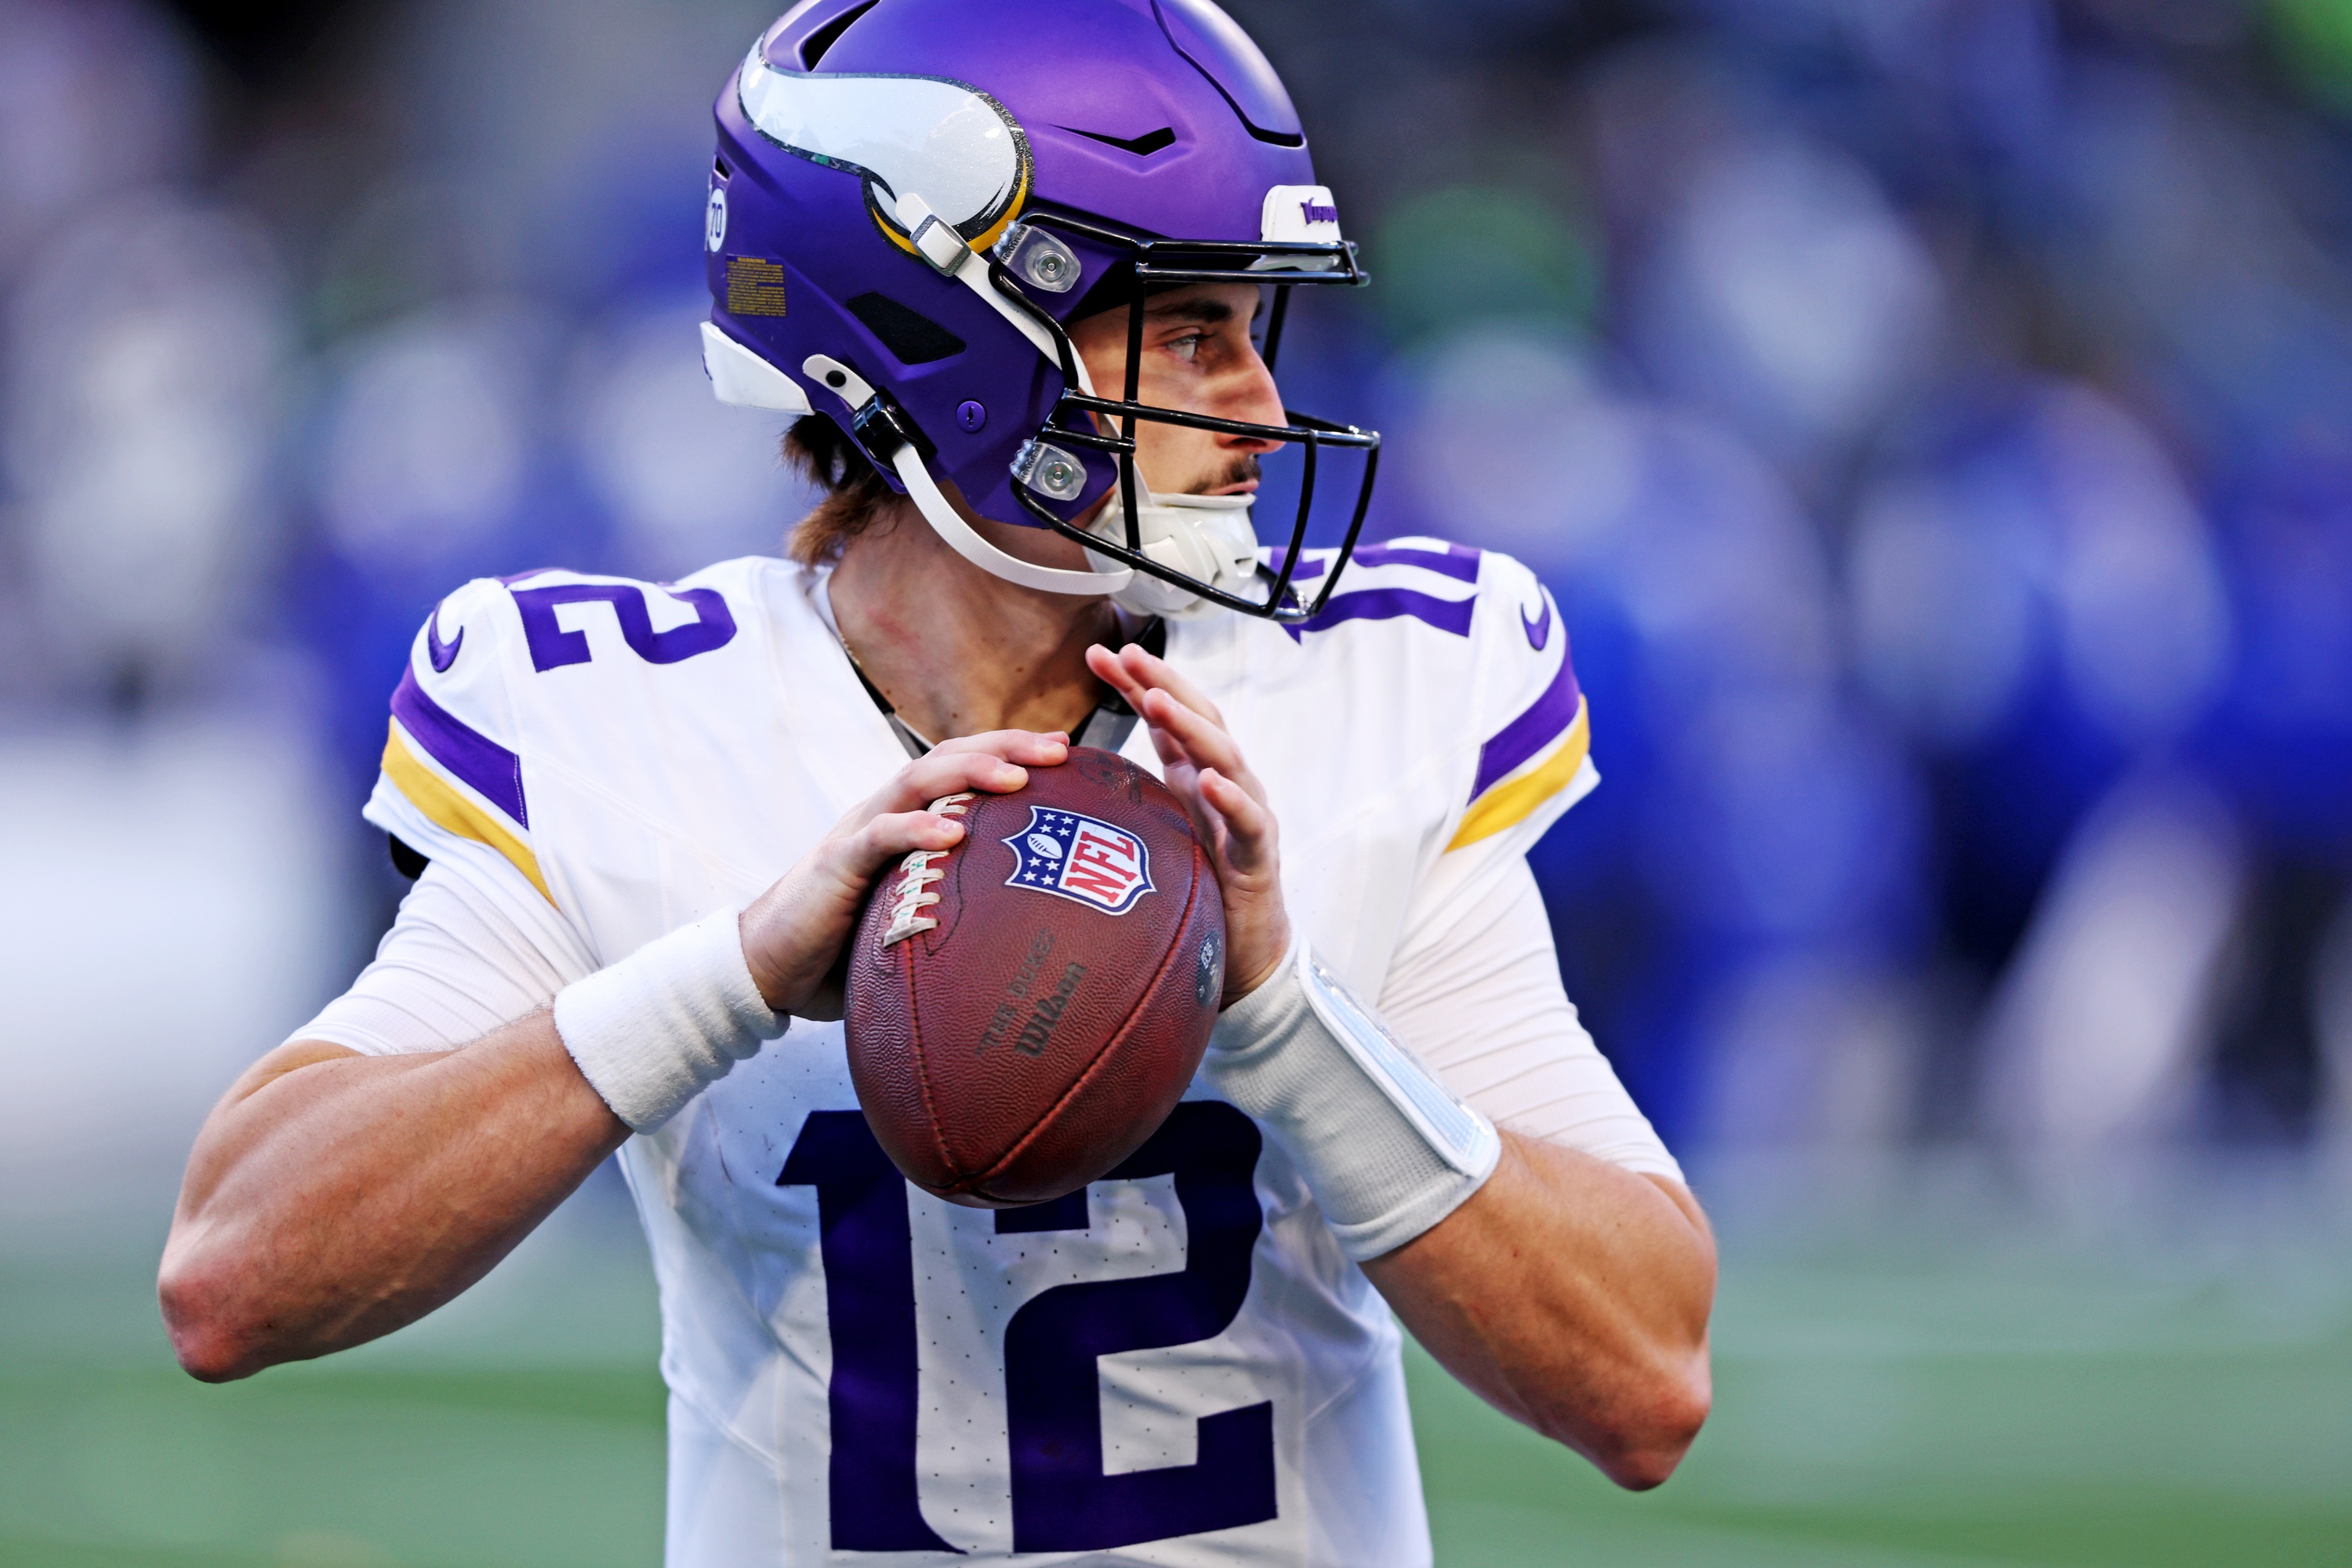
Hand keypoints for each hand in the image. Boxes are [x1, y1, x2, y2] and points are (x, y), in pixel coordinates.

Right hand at [740, 731, 1070, 1018]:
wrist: (768, 966)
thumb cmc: (848, 945)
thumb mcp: (914, 913)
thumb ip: (958, 903)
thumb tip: (1030, 925)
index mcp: (907, 818)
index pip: (962, 766)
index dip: (1012, 751)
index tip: (1066, 751)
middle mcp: (886, 812)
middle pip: (948, 757)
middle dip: (1006, 746)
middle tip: (1060, 749)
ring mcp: (859, 832)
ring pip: (917, 780)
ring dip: (970, 772)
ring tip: (1017, 777)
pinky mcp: (837, 865)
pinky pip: (879, 837)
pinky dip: (917, 828)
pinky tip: (954, 832)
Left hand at [1086, 643, 1290, 1003]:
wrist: (1243, 953)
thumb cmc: (1197, 890)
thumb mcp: (1151, 835)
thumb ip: (1121, 802)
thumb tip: (1061, 780)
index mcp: (1194, 776)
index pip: (1167, 716)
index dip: (1137, 682)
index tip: (1098, 654)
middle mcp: (1225, 784)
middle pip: (1199, 719)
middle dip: (1164, 683)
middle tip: (1128, 654)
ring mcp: (1246, 814)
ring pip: (1225, 757)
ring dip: (1191, 726)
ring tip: (1158, 700)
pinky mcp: (1258, 854)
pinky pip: (1248, 820)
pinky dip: (1231, 796)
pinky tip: (1209, 779)